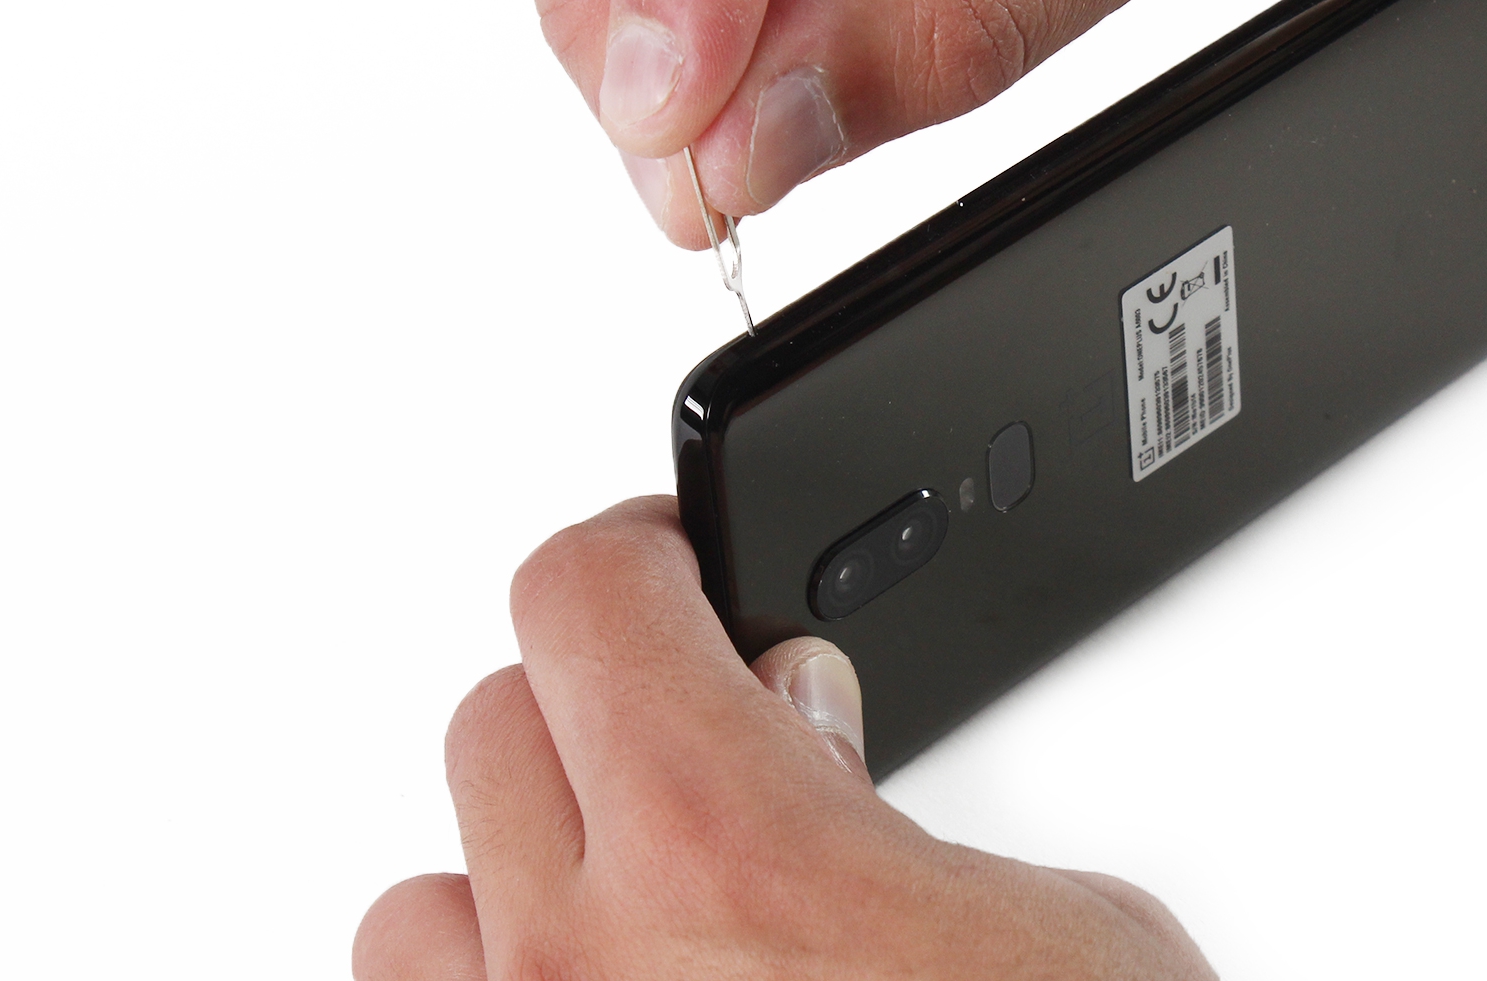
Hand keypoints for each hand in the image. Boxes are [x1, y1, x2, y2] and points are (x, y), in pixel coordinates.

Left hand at [353, 497, 1215, 978]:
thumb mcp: (1070, 932)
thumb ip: (895, 809)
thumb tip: (797, 732)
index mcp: (731, 856)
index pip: (581, 595)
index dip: (638, 548)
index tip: (674, 563)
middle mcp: (583, 976)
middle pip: (492, 719)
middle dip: (609, 711)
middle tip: (710, 750)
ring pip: (416, 900)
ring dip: (520, 880)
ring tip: (643, 915)